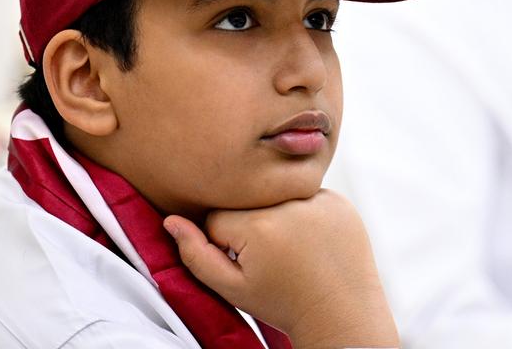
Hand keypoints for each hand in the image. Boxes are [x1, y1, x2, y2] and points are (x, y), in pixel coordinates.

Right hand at [164, 189, 398, 348]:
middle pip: (248, 203)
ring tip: (293, 250)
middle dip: (251, 226)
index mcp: (257, 225)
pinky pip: (307, 196)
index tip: (247, 262)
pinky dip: (306, 214)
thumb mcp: (232, 288)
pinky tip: (313, 241)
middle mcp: (288, 205)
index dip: (227, 242)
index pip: (218, 216)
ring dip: (279, 216)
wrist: (340, 314)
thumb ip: (196, 255)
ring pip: (276, 197)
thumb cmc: (283, 303)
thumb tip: (171, 221)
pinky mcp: (339, 202)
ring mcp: (318, 200)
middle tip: (272, 257)